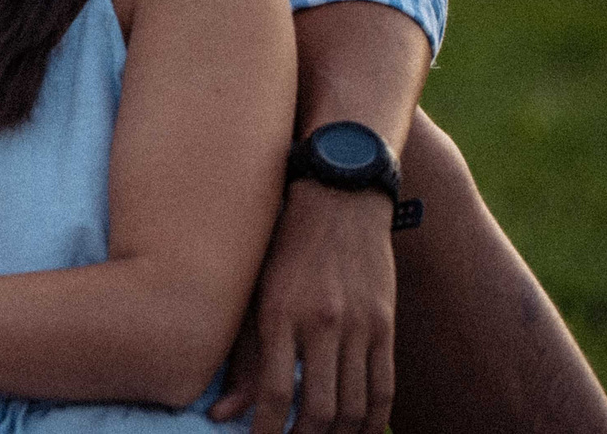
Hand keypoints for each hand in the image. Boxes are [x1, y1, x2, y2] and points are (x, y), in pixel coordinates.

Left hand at [209, 181, 395, 433]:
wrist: (339, 196)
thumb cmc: (281, 242)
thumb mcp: (252, 287)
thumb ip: (239, 353)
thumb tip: (220, 416)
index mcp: (278, 312)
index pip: (272, 392)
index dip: (265, 431)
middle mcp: (322, 322)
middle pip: (318, 409)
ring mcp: (360, 325)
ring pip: (353, 406)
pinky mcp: (386, 325)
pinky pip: (384, 388)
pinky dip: (373, 421)